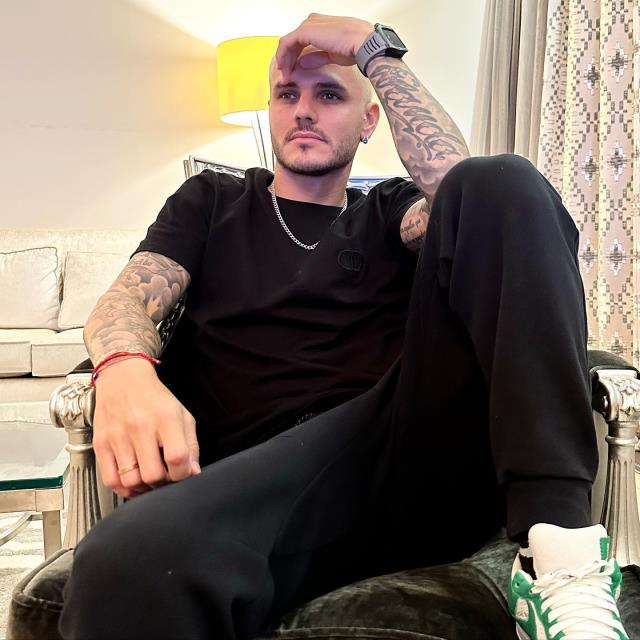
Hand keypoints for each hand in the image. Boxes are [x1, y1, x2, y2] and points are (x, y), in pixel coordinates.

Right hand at [92, 358, 200, 497]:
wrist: (122, 380)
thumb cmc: (154, 398)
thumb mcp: (181, 414)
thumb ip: (190, 445)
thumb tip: (193, 472)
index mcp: (165, 418)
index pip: (177, 458)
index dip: (183, 474)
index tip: (182, 473)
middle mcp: (140, 427)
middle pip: (153, 475)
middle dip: (163, 482)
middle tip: (165, 476)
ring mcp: (118, 437)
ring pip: (131, 481)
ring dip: (144, 487)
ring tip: (149, 478)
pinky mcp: (101, 444)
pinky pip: (110, 480)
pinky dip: (124, 488)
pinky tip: (133, 480)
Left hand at [276, 13, 373, 80]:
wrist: (364, 44)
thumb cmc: (356, 48)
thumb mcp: (333, 56)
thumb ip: (317, 57)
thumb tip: (302, 63)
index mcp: (324, 26)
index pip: (303, 39)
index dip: (296, 55)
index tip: (294, 70)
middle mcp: (316, 22)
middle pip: (295, 40)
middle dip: (288, 59)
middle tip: (286, 75)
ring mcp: (310, 25)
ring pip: (289, 42)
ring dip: (284, 59)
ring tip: (284, 75)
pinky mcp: (306, 30)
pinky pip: (287, 43)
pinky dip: (283, 56)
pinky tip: (283, 68)